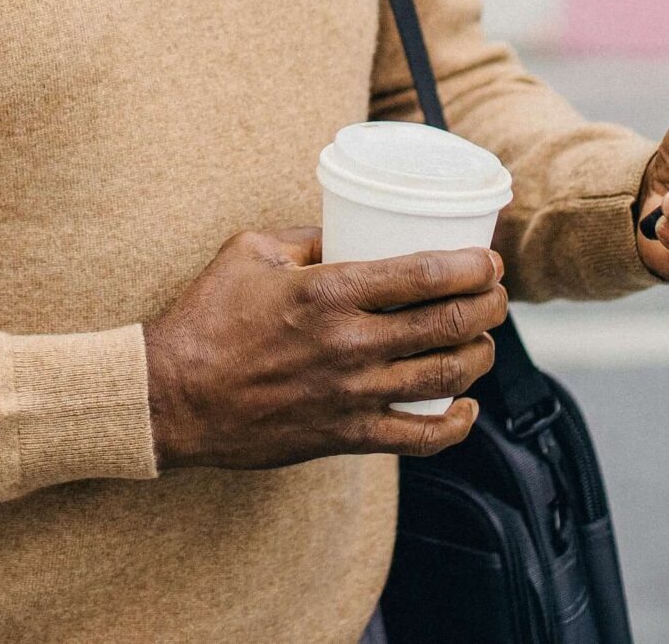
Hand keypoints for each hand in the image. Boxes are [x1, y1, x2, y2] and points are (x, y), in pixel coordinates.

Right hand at [141, 227, 505, 468]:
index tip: (488, 258)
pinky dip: (454, 424)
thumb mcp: (250, 251)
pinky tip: (466, 406)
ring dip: (479, 354)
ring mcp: (352, 394)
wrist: (173, 397)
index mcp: (330, 291)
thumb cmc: (207, 318)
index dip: (472, 265)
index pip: (426, 274)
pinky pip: (419, 437)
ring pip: (443, 376)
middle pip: (447, 323)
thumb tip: (349, 230)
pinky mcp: (345, 436)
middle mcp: (350, 343)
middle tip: (496, 294)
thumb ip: (306, 236)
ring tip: (484, 339)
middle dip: (488, 304)